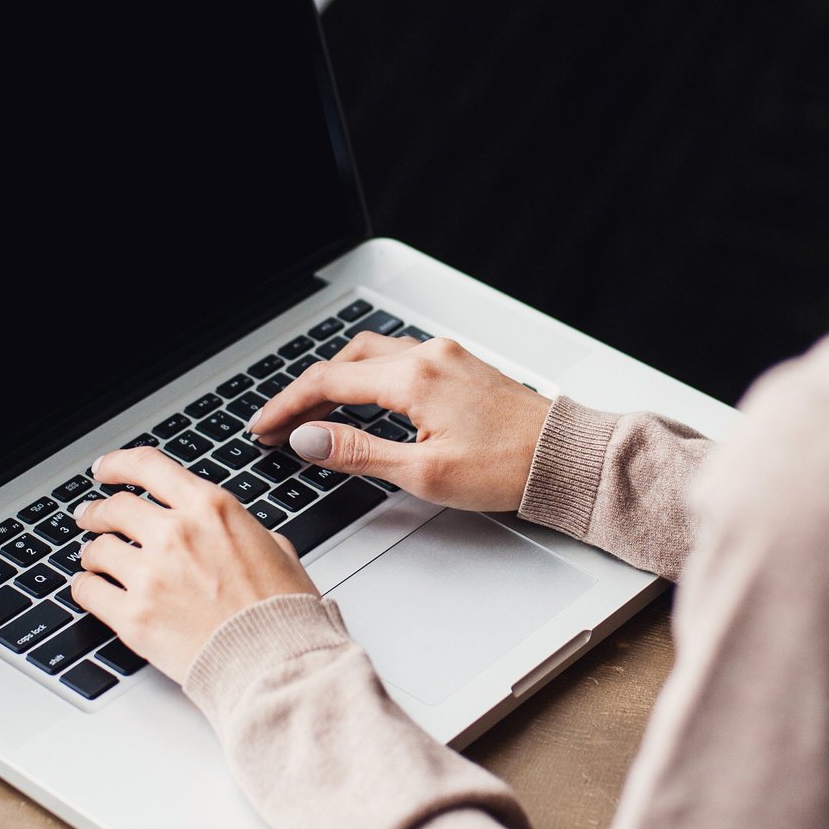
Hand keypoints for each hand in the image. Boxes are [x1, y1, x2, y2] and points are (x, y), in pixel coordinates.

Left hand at [70, 446, 316, 682]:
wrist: (276, 661)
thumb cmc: (281, 610)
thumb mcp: (273, 547)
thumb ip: (237, 529)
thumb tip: (225, 529)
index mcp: (210, 508)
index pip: (148, 466)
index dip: (118, 465)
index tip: (106, 470)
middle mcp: (175, 533)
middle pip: (115, 507)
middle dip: (97, 511)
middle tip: (91, 516)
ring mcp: (150, 574)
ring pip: (97, 549)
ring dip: (92, 552)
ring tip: (94, 559)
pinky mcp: (133, 616)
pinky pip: (88, 591)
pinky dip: (85, 587)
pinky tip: (90, 588)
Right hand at [247, 334, 551, 512]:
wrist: (564, 459)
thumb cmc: (507, 468)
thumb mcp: (422, 473)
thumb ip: (357, 452)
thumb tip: (309, 439)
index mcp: (413, 378)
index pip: (327, 382)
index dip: (286, 407)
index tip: (263, 429)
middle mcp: (427, 356)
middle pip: (344, 361)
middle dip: (306, 392)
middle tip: (281, 426)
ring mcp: (446, 356)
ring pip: (371, 354)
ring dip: (337, 379)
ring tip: (316, 415)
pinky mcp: (460, 365)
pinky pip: (398, 359)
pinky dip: (368, 376)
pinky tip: (365, 400)